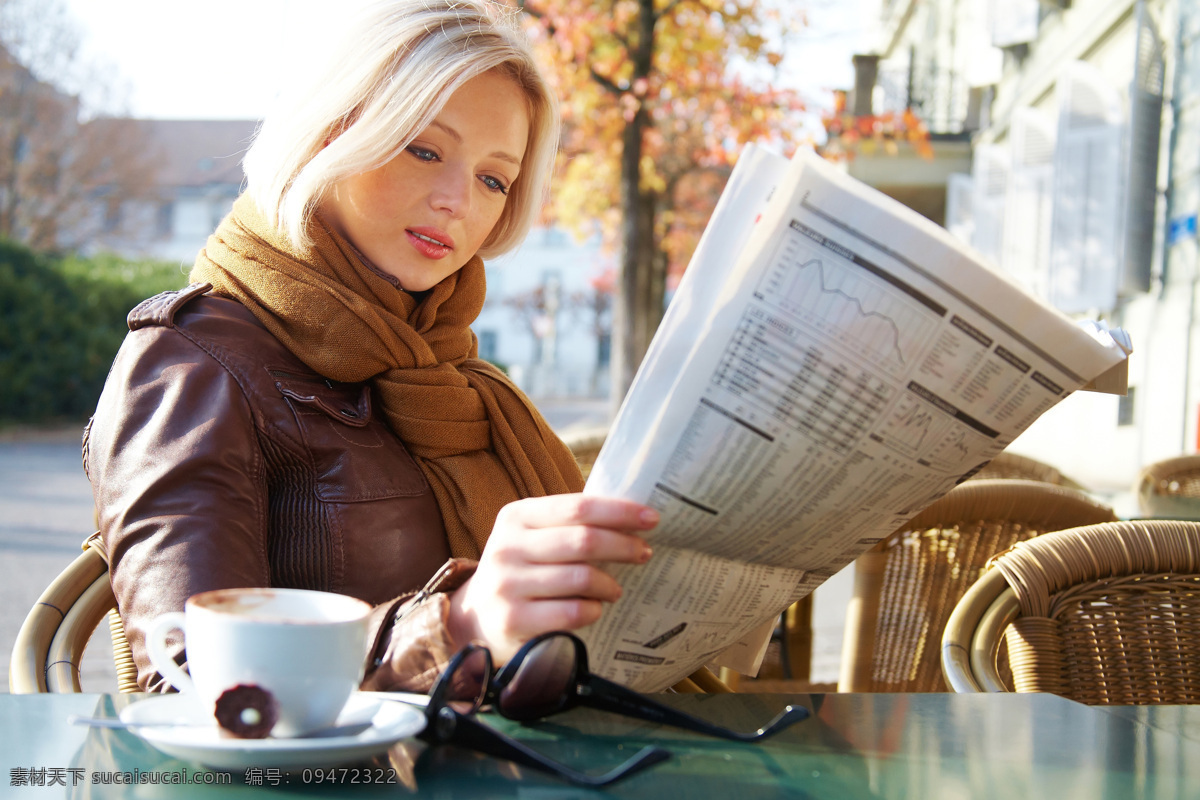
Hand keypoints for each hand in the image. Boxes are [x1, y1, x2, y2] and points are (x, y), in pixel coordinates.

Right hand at [447, 493, 657, 662]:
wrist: (476, 617)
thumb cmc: (523, 571)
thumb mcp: (534, 538)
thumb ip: (570, 525)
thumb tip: (634, 518)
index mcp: (516, 516)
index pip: (578, 507)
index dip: (620, 512)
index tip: (652, 519)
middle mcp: (507, 546)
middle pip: (583, 541)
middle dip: (623, 546)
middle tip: (645, 553)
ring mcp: (507, 584)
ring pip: (581, 578)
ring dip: (609, 585)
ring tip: (615, 589)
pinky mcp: (512, 620)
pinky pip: (571, 612)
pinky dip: (592, 610)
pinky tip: (594, 609)